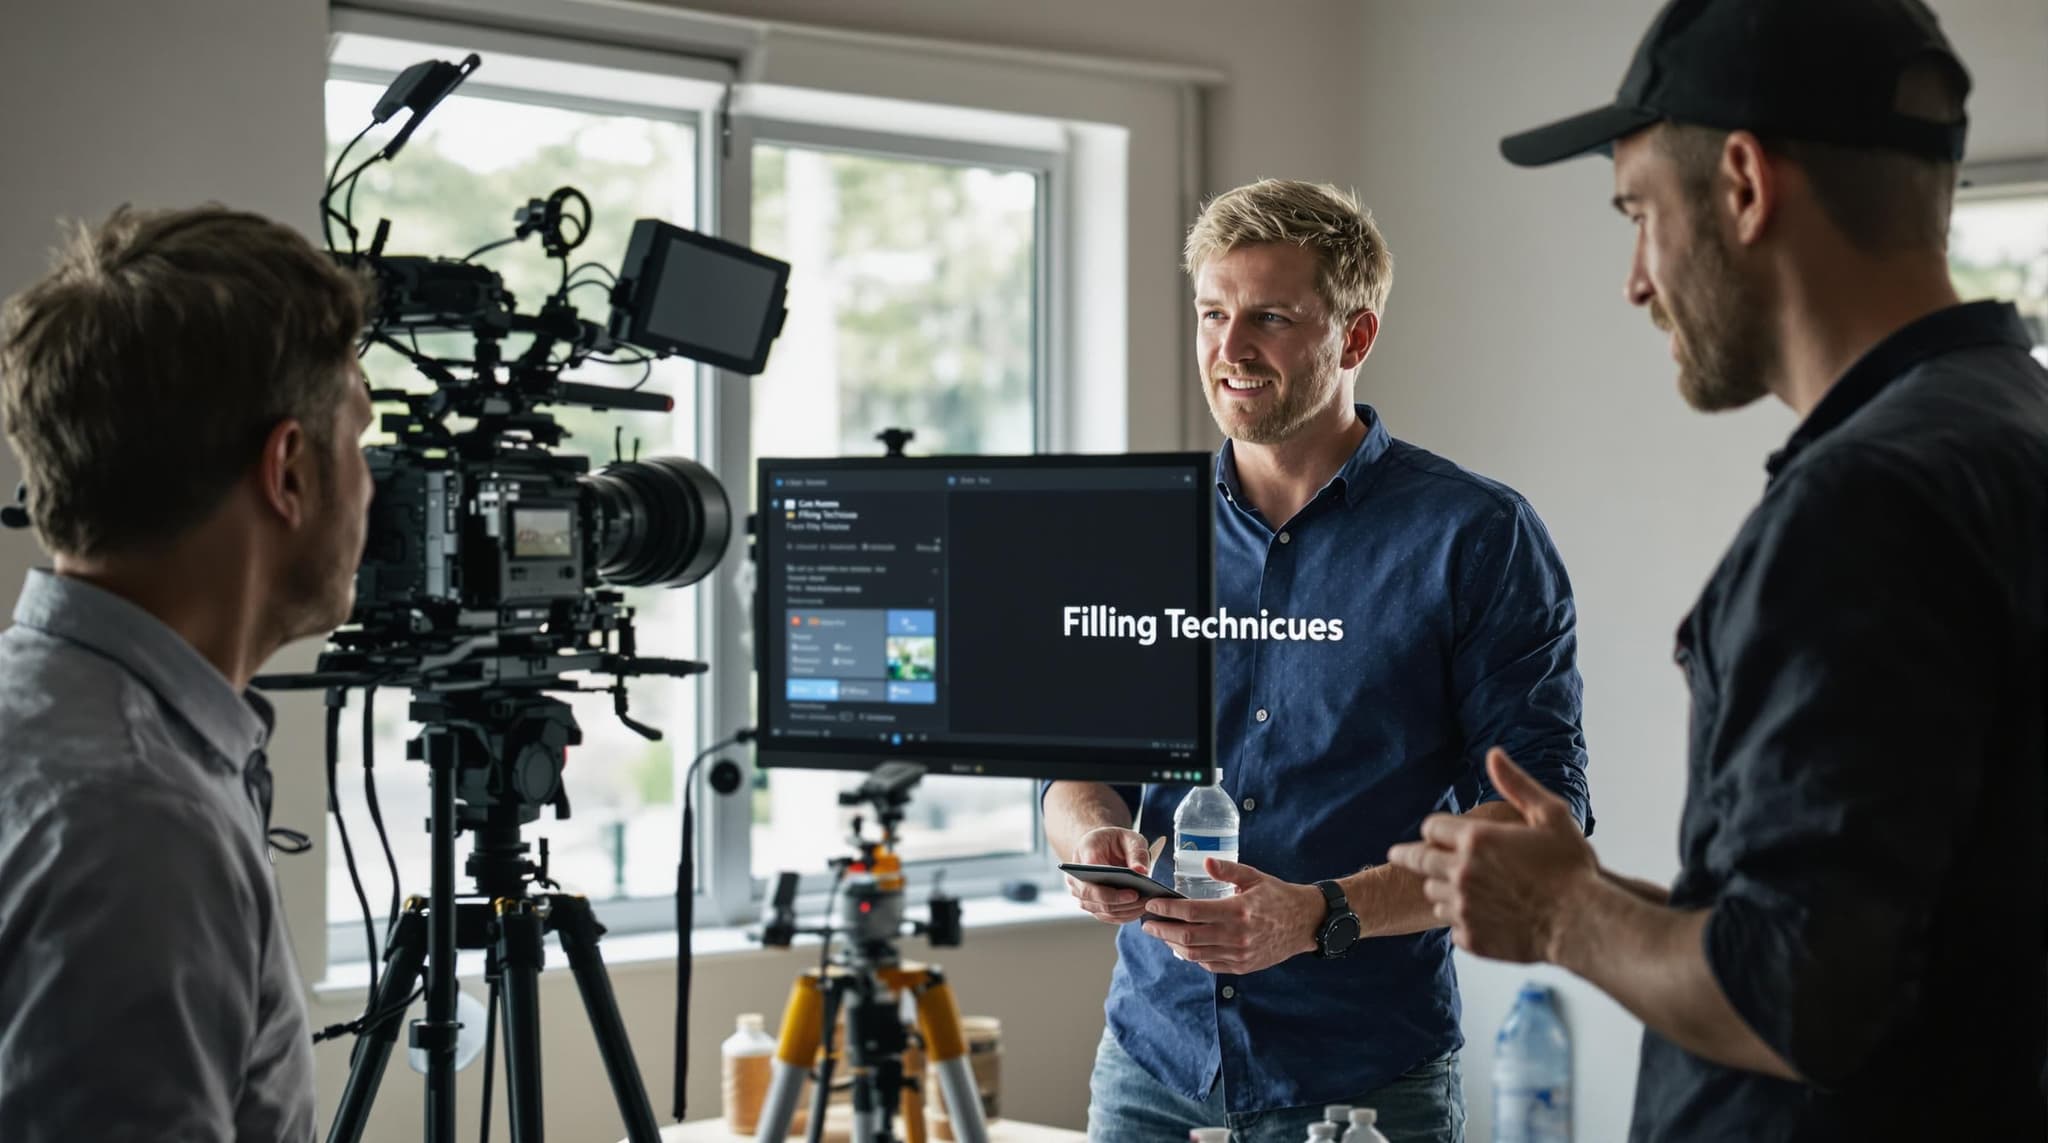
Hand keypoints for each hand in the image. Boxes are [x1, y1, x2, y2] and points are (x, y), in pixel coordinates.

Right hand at [1064, 826, 1156, 925]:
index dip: (1111, 888)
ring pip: (1099, 910)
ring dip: (1124, 911)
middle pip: (1093, 896)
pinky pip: (1105, 916)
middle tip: (1143, 902)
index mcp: (1084, 851)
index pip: (1091, 873)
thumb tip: (1142, 871)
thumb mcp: (1130, 838)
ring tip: (1145, 906)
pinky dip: (1123, 916)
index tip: (1134, 893)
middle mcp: (1076, 876)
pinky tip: (1139, 911)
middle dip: (1119, 902)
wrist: (1103, 847)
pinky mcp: (1090, 904)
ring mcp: (1081, 893)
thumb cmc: (1116, 841)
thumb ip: (1137, 852)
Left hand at [1140, 859, 1322, 973]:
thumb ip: (1227, 869)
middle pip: (1188, 937)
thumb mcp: (1254, 877)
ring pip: (1195, 954)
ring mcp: (1240, 954)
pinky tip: (1183, 946)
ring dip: (1173, 944)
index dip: (1167, 910)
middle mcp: (1237, 936)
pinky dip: (1192, 956)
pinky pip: (1209, 964)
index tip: (1152, 905)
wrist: (1306, 923)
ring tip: (1162, 933)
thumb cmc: (1278, 896)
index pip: (1192, 912)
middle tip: (1148, 923)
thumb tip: (1204, 861)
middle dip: (1162, 930)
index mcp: (1237, 910)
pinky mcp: (1243, 966)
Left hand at [1387, 748, 1597, 962]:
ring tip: (1451, 887)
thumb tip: (1494, 754)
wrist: (1582, 924)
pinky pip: (1451, 925)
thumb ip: (1516, 784)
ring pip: (1433, 894)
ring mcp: (1464, 907)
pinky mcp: (1471, 937)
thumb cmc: (1571, 867)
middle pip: (1419, 860)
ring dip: (1440, 888)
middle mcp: (1461, 872)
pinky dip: (1460, 919)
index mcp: (1476, 839)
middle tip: (1399, 855)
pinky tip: (1475, 916)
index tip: (1434, 833)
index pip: (1431, 827)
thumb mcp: (1550, 815)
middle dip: (1410, 855)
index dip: (1435, 829)